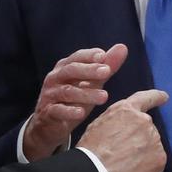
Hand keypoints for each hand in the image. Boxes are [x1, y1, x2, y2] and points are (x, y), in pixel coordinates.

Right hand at [23, 44, 127, 160]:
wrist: (51, 123)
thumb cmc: (75, 98)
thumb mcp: (92, 82)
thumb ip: (106, 66)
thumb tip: (122, 47)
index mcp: (65, 67)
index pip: (77, 57)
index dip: (90, 55)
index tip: (104, 56)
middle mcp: (55, 78)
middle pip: (71, 70)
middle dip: (89, 70)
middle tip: (106, 71)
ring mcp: (50, 95)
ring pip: (68, 92)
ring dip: (86, 94)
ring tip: (104, 97)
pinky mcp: (48, 112)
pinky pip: (58, 110)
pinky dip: (69, 112)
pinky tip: (81, 113)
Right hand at [78, 89, 168, 171]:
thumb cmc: (91, 152)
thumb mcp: (98, 125)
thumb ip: (117, 121)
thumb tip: (125, 128)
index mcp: (126, 111)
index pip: (146, 99)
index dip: (156, 97)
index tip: (164, 97)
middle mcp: (144, 121)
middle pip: (147, 130)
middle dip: (139, 141)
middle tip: (122, 156)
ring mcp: (154, 139)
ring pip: (151, 148)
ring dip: (142, 155)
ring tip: (124, 166)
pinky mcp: (160, 158)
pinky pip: (155, 163)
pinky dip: (147, 169)